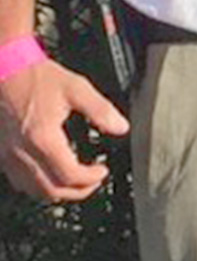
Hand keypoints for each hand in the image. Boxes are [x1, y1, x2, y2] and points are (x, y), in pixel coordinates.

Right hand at [0, 61, 128, 200]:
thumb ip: (100, 110)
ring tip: (75, 181)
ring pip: (32, 190)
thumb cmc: (34, 76)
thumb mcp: (76, 88)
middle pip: (51, 190)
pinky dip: (36, 184)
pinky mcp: (0, 152)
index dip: (91, 179)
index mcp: (42, 139)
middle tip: (93, 181)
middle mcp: (21, 152)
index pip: (70, 176)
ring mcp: (7, 154)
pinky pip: (17, 180)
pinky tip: (48, 173)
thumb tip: (121, 127)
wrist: (3, 68)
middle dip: (78, 191)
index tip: (102, 171)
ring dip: (57, 191)